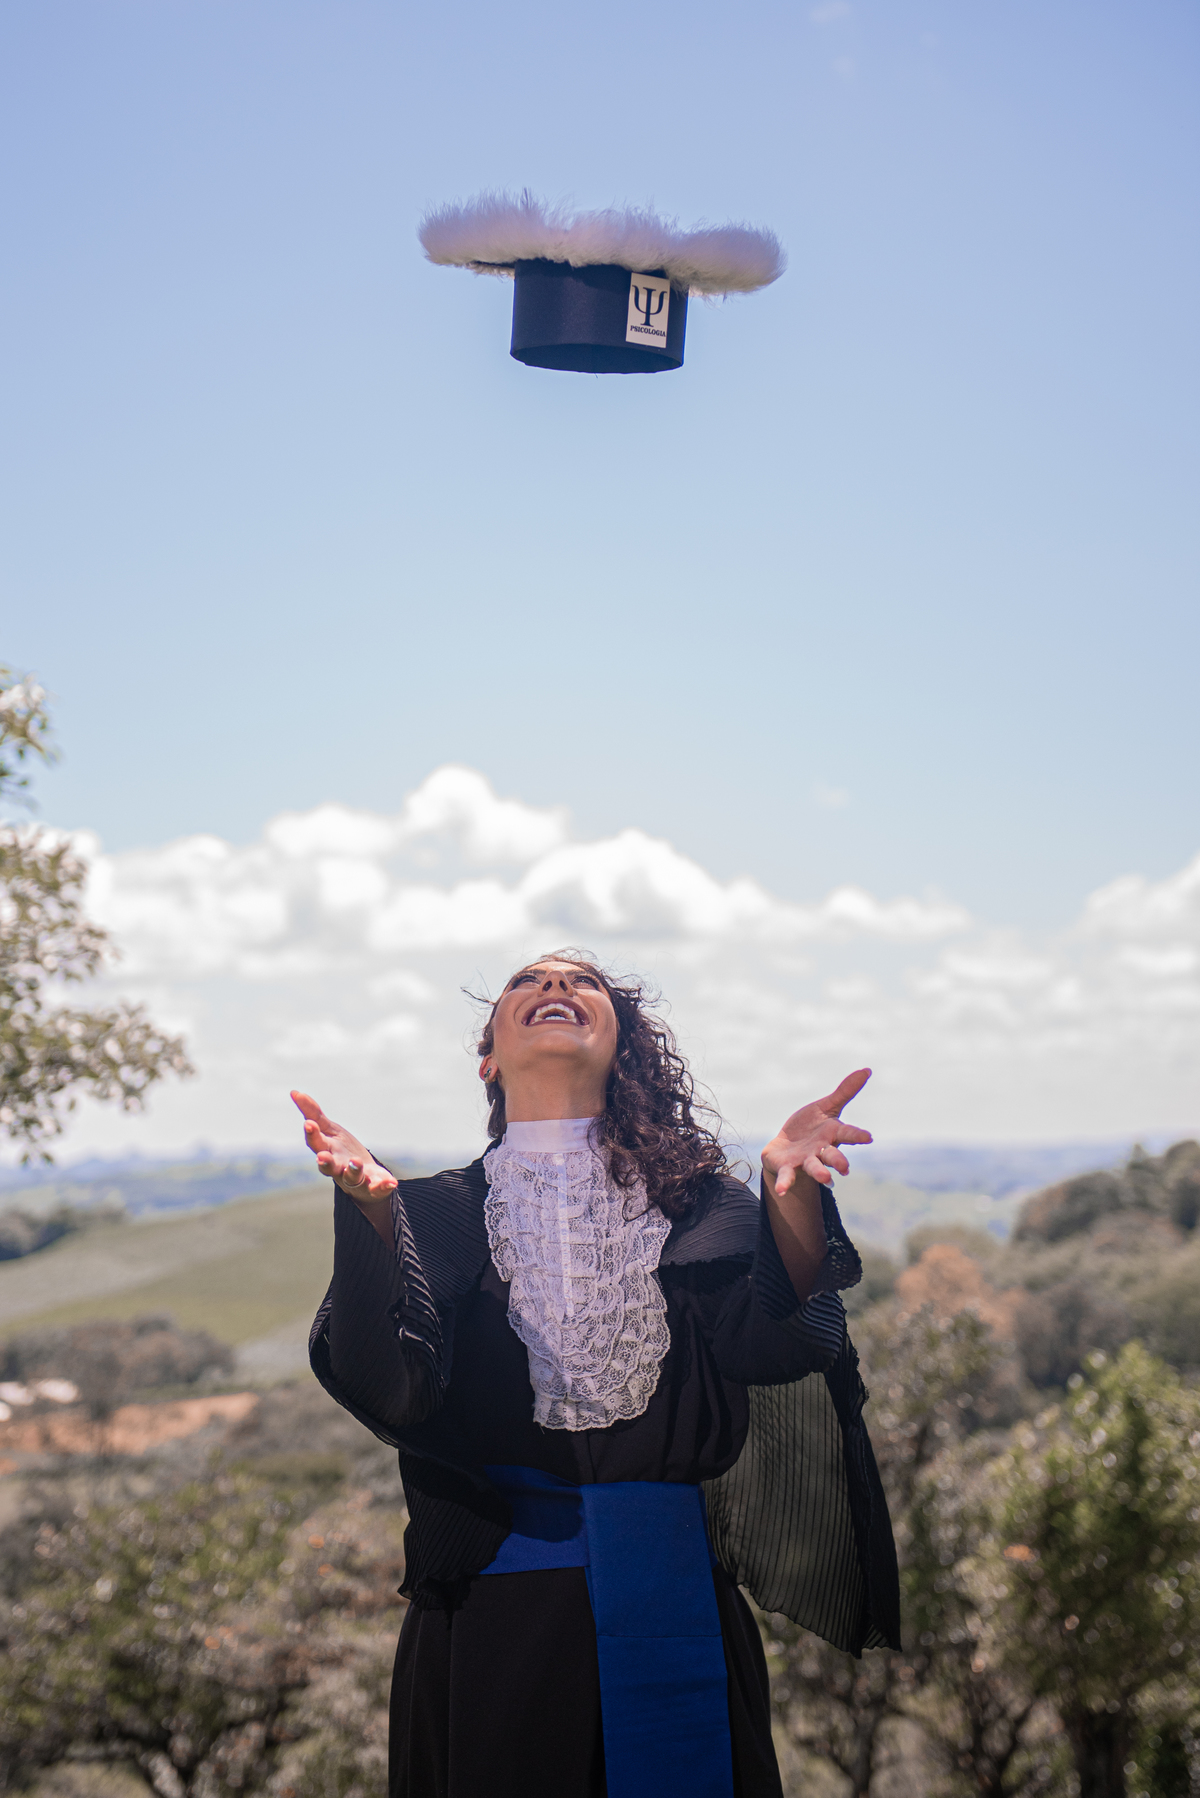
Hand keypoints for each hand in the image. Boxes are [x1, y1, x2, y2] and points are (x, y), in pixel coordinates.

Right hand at [290, 1090, 398, 1203]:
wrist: (364, 1177)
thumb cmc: (341, 1151)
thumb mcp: (329, 1130)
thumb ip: (313, 1113)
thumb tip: (294, 1092)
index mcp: (327, 1151)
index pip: (316, 1143)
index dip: (312, 1134)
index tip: (309, 1124)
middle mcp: (338, 1168)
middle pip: (329, 1166)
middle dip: (325, 1162)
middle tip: (321, 1157)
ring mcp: (355, 1179)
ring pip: (352, 1177)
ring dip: (353, 1170)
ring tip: (356, 1162)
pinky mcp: (373, 1186)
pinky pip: (378, 1188)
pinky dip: (383, 1187)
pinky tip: (391, 1183)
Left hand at [762, 1068, 872, 1198]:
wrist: (786, 1146)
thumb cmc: (810, 1127)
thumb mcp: (825, 1107)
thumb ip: (845, 1092)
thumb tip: (867, 1069)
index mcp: (832, 1134)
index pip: (847, 1134)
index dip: (857, 1136)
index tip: (868, 1137)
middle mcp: (821, 1151)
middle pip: (832, 1156)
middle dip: (838, 1161)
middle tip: (845, 1168)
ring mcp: (805, 1161)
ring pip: (814, 1168)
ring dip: (819, 1173)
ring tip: (825, 1179)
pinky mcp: (788, 1168)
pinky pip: (787, 1176)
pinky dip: (785, 1183)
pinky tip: (781, 1190)